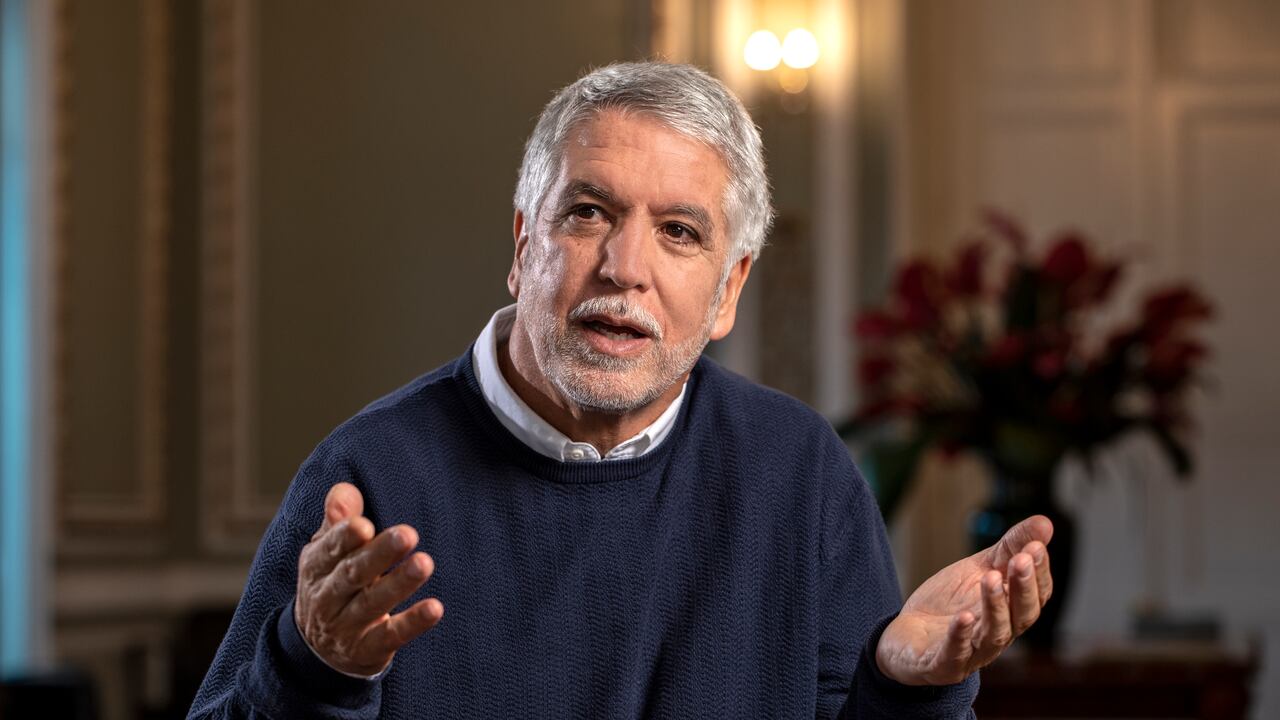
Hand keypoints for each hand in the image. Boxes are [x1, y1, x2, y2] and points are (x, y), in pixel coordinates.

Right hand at [294, 482, 444, 675]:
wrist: (318, 649)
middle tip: (408, 534)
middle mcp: (326, 598)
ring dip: (399, 584)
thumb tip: (344, 491)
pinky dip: (412, 623)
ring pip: (373, 604)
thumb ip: (338, 519)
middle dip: (379, 554)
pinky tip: (435, 608)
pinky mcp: (367, 650)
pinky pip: (391, 636)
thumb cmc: (332, 581)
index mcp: (316, 567)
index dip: (345, 538)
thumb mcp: (326, 550)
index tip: (365, 525)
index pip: (329, 550)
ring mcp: (345, 627)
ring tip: (425, 563)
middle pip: (353, 574)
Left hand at [875, 515, 1052, 685]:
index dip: (1039, 573)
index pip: (1036, 596)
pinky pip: (955, 654)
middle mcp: (999, 635)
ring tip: (990, 578)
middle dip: (1023, 587)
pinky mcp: (943, 665)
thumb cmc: (949, 603)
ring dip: (995, 607)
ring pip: (993, 635)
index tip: (1037, 547)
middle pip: (1021, 616)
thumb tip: (1045, 522)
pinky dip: (960, 637)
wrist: (907, 636)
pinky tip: (961, 617)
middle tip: (1023, 559)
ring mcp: (972, 653)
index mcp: (1011, 612)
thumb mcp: (979, 569)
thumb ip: (1010, 548)